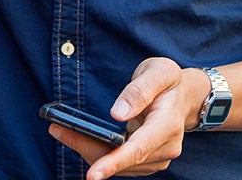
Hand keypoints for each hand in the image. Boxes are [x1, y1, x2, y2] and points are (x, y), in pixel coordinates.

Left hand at [47, 57, 200, 178]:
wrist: (184, 95)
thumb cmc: (169, 81)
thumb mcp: (159, 71)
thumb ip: (139, 90)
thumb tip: (117, 113)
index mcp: (168, 124)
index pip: (139, 149)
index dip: (115, 162)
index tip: (93, 174)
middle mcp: (166, 147)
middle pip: (123, 159)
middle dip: (88, 148)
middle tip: (58, 130)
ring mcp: (158, 157)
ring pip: (119, 165)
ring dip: (90, 151)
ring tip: (62, 131)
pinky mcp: (148, 161)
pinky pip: (121, 163)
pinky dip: (100, 154)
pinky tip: (81, 139)